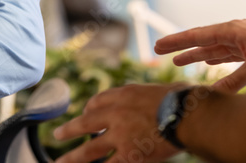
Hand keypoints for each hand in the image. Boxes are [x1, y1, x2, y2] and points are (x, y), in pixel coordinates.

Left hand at [52, 84, 181, 162]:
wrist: (188, 114)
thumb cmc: (182, 99)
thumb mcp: (158, 89)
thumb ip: (145, 98)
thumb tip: (149, 101)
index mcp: (124, 94)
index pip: (98, 101)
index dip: (90, 109)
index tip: (86, 115)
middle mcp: (116, 113)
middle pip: (86, 123)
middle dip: (69, 130)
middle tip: (57, 135)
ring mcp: (120, 135)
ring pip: (89, 150)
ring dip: (73, 158)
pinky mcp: (129, 154)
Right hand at [155, 19, 245, 92]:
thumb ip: (234, 80)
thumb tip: (214, 94)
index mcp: (233, 30)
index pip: (198, 35)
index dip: (177, 41)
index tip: (159, 45)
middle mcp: (235, 32)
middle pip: (201, 40)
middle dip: (181, 46)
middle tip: (159, 50)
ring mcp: (242, 40)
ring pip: (212, 48)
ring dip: (196, 55)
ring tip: (178, 61)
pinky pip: (225, 54)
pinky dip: (213, 59)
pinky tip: (207, 64)